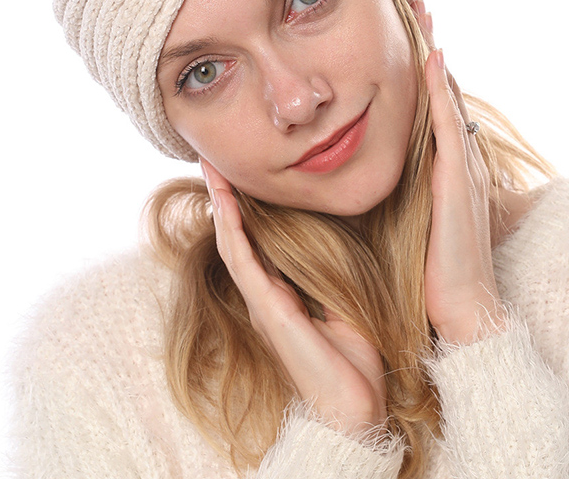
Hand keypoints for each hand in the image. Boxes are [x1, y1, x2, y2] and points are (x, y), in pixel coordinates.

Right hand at [201, 160, 387, 436]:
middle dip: (224, 198)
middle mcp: (264, 296)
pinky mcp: (269, 311)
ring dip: (221, 206)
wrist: (356, 407)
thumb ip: (331, 274)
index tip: (240, 172)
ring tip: (213, 171)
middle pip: (235, 236)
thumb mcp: (344, 302)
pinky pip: (244, 263)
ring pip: (232, 244)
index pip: (255, 240)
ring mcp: (262, 304)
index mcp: (281, 293)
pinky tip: (226, 205)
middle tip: (215, 161)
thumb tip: (340, 236)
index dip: (244, 206)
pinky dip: (232, 232)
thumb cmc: (354, 360)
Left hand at [413, 3, 507, 344]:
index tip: (406, 33)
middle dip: (429, 47)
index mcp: (445, 166)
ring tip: (423, 15)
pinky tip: (434, 61)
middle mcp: (458, 157)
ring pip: (447, 97)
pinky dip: (442, 91)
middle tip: (416, 4)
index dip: (422, 68)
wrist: (462, 307)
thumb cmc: (433, 268)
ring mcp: (461, 165)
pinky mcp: (457, 179)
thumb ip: (405, 188)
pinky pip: (447, 125)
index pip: (433, 105)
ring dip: (435, 55)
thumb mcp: (416, 217)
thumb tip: (376, 168)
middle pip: (443, 89)